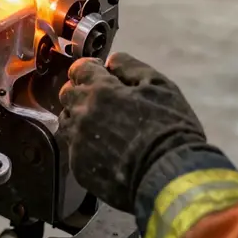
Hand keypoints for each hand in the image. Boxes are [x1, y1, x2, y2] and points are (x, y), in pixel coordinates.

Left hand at [58, 53, 205, 212]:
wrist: (170, 176)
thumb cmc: (169, 127)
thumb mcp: (159, 85)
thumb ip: (131, 66)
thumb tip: (110, 61)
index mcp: (100, 89)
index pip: (79, 69)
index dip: (89, 69)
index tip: (101, 74)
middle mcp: (82, 112)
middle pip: (68, 93)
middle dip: (81, 90)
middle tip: (102, 99)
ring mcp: (78, 142)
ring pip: (67, 120)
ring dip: (78, 116)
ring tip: (100, 124)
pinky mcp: (78, 168)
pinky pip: (74, 148)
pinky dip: (84, 143)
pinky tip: (103, 149)